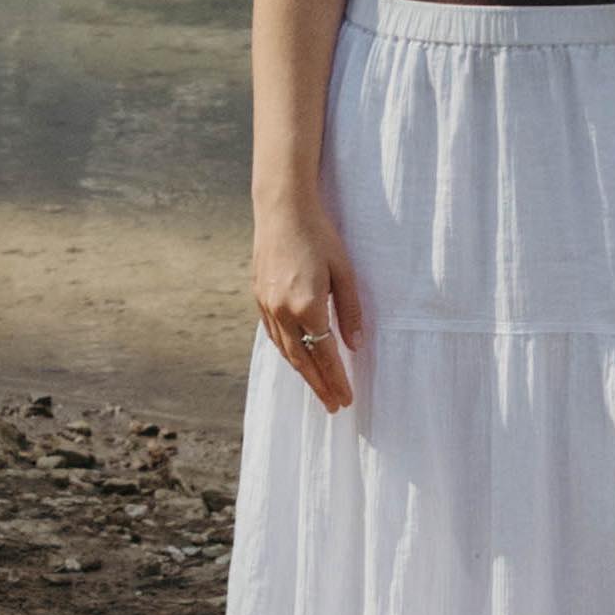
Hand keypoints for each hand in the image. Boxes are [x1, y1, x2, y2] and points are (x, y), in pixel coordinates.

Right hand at [254, 197, 369, 410]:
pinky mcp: (259, 296)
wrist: (282, 208)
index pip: (324, 354)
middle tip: (334, 405)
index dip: (336, 379)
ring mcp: (267, 305)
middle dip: (319, 385)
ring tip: (318, 389)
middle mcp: (282, 311)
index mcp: (306, 306)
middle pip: (302, 360)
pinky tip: (296, 358)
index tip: (347, 399)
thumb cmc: (319, 235)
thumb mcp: (345, 272)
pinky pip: (273, 335)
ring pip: (285, 350)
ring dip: (302, 373)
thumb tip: (354, 345)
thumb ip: (350, 311)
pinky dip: (286, 351)